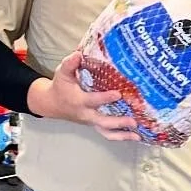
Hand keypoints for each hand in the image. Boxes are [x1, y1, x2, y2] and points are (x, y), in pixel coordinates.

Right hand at [26, 52, 140, 140]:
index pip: (93, 100)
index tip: (118, 94)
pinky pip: (107, 133)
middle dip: (118, 122)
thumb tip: (79, 54)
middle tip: (133, 121)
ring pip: (106, 132)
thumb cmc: (60, 86)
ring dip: (122, 135)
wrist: (52, 104)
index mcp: (79, 101)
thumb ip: (70, 64)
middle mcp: (86, 114)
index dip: (105, 98)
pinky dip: (121, 136)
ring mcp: (91, 122)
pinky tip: (134, 136)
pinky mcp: (94, 125)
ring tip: (137, 136)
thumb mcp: (62, 73)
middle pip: (103, 121)